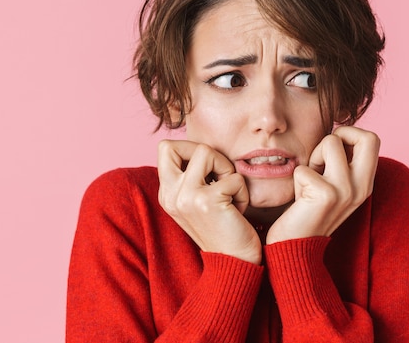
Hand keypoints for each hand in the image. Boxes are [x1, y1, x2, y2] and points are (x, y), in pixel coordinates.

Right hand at [157, 140, 261, 263]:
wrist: (234, 263)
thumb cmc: (224, 227)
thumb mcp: (198, 201)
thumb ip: (192, 176)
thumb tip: (201, 148)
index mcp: (167, 194)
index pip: (166, 149)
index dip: (190, 149)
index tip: (209, 169)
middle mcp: (170, 195)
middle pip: (173, 145)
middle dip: (203, 151)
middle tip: (218, 173)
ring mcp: (185, 197)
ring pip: (205, 151)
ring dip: (226, 168)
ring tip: (230, 191)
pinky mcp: (206, 201)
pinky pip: (233, 176)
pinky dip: (243, 191)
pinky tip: (239, 210)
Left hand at [266, 126, 379, 243]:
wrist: (296, 246)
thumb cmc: (308, 209)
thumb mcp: (333, 184)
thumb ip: (341, 161)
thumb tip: (337, 132)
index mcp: (366, 183)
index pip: (372, 139)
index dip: (349, 134)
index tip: (332, 150)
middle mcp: (362, 186)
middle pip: (367, 137)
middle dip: (340, 135)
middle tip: (324, 156)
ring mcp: (346, 191)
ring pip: (330, 142)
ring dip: (313, 156)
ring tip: (309, 178)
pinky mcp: (326, 195)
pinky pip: (305, 167)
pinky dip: (297, 177)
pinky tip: (299, 197)